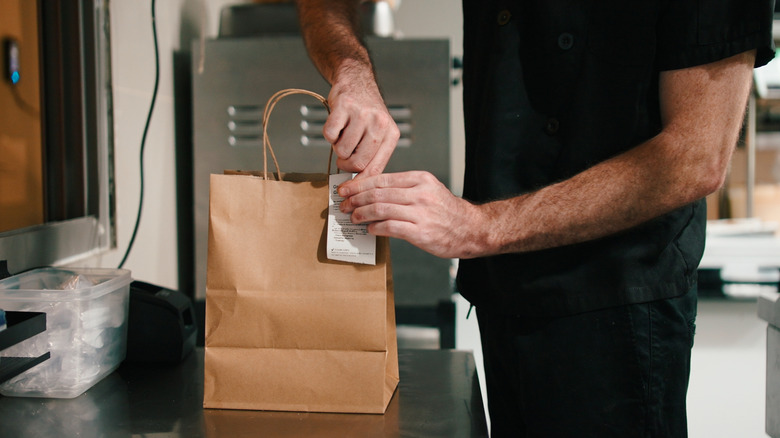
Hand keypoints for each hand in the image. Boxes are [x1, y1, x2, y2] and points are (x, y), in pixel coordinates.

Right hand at [325, 63, 399, 177]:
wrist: (357, 81)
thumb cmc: (366, 112)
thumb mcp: (379, 134)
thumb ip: (373, 157)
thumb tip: (360, 185)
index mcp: (391, 135)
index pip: (376, 168)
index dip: (361, 183)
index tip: (350, 191)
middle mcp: (380, 124)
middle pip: (357, 162)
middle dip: (346, 164)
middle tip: (344, 155)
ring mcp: (362, 115)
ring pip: (342, 150)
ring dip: (338, 147)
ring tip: (344, 134)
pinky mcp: (344, 107)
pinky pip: (330, 135)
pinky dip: (329, 134)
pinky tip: (338, 124)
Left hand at [338, 171, 488, 258]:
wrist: (470, 228)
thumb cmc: (446, 211)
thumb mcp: (428, 189)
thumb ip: (403, 188)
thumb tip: (372, 191)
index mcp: (419, 179)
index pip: (381, 179)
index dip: (359, 185)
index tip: (345, 189)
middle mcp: (420, 194)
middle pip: (377, 193)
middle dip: (356, 199)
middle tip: (344, 204)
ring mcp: (420, 213)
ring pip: (380, 209)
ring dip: (361, 214)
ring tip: (353, 217)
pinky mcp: (420, 232)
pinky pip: (390, 227)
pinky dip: (375, 228)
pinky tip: (369, 229)